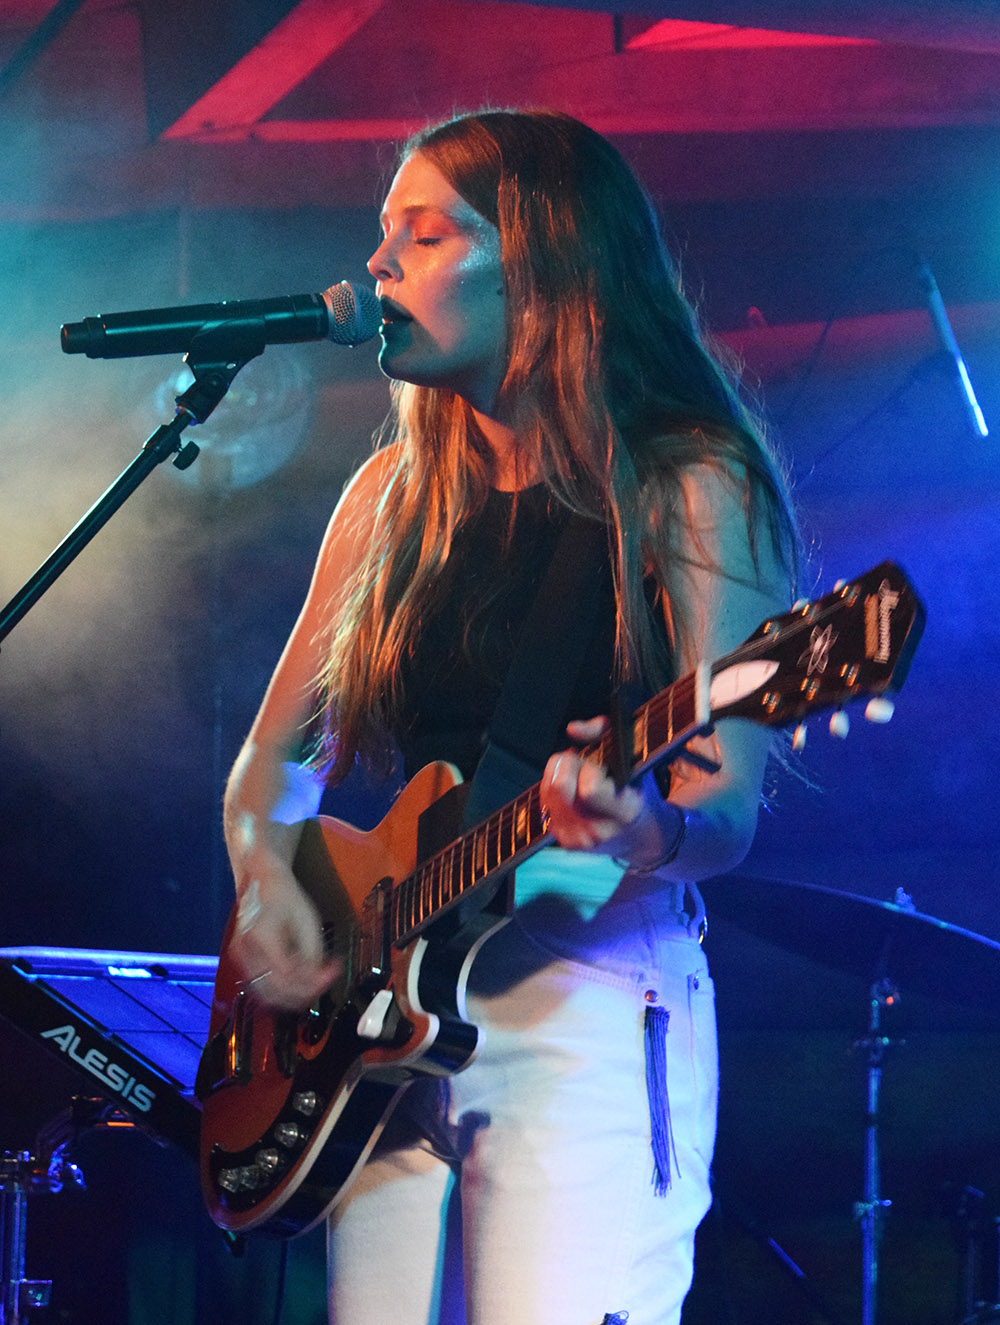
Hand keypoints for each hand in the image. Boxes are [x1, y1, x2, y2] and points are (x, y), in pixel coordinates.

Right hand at [230, 867, 340, 1010]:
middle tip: (326, 980)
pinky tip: (298, 982)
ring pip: (267, 995)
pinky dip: (282, 991)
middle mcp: (246, 950)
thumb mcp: (308, 922)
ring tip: (314, 983)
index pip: (286, 973)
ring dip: (293, 996)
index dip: (311, 980)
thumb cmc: (285, 897)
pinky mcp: (243, 963)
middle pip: (275, 989)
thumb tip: (320, 979)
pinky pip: (262, 988)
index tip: (331, 974)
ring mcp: (241, 959)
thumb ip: (313, 954)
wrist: (262, 885)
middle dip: (305, 991)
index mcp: (263, 935)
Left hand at [541, 717, 685, 868]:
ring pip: (548, 792)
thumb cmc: (633, 788)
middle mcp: (600, 830)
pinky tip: (571, 790)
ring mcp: (580, 838)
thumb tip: (573, 729)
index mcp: (624, 811)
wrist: (638, 835)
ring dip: (559, 776)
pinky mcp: (565, 841)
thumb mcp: (631, 756)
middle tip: (582, 765)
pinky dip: (553, 791)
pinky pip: (544, 804)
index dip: (590, 769)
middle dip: (569, 767)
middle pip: (560, 787)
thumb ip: (602, 732)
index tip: (599, 766)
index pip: (591, 790)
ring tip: (577, 776)